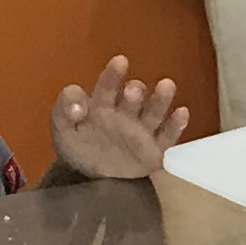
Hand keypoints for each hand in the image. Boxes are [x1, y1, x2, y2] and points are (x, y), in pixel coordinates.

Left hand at [51, 58, 190, 180]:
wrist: (93, 183)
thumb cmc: (79, 150)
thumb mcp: (62, 132)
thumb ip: (63, 112)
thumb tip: (77, 106)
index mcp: (102, 105)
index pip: (107, 86)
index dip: (113, 74)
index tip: (120, 61)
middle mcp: (125, 113)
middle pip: (133, 97)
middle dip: (134, 92)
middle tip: (133, 91)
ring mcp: (142, 131)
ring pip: (153, 111)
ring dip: (160, 99)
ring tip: (167, 85)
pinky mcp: (155, 150)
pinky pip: (167, 137)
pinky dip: (175, 125)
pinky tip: (182, 112)